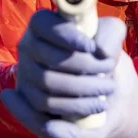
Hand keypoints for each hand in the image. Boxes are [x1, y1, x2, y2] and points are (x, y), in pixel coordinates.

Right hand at [1, 10, 137, 137]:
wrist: (107, 88)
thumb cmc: (104, 54)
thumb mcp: (113, 36)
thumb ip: (109, 34)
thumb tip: (98, 52)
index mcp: (43, 25)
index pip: (42, 24)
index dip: (66, 35)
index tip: (92, 47)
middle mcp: (27, 48)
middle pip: (50, 60)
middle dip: (85, 68)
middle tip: (109, 74)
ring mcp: (24, 75)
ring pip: (47, 87)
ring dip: (81, 93)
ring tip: (105, 93)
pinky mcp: (27, 102)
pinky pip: (36, 113)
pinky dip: (72, 111)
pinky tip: (94, 107)